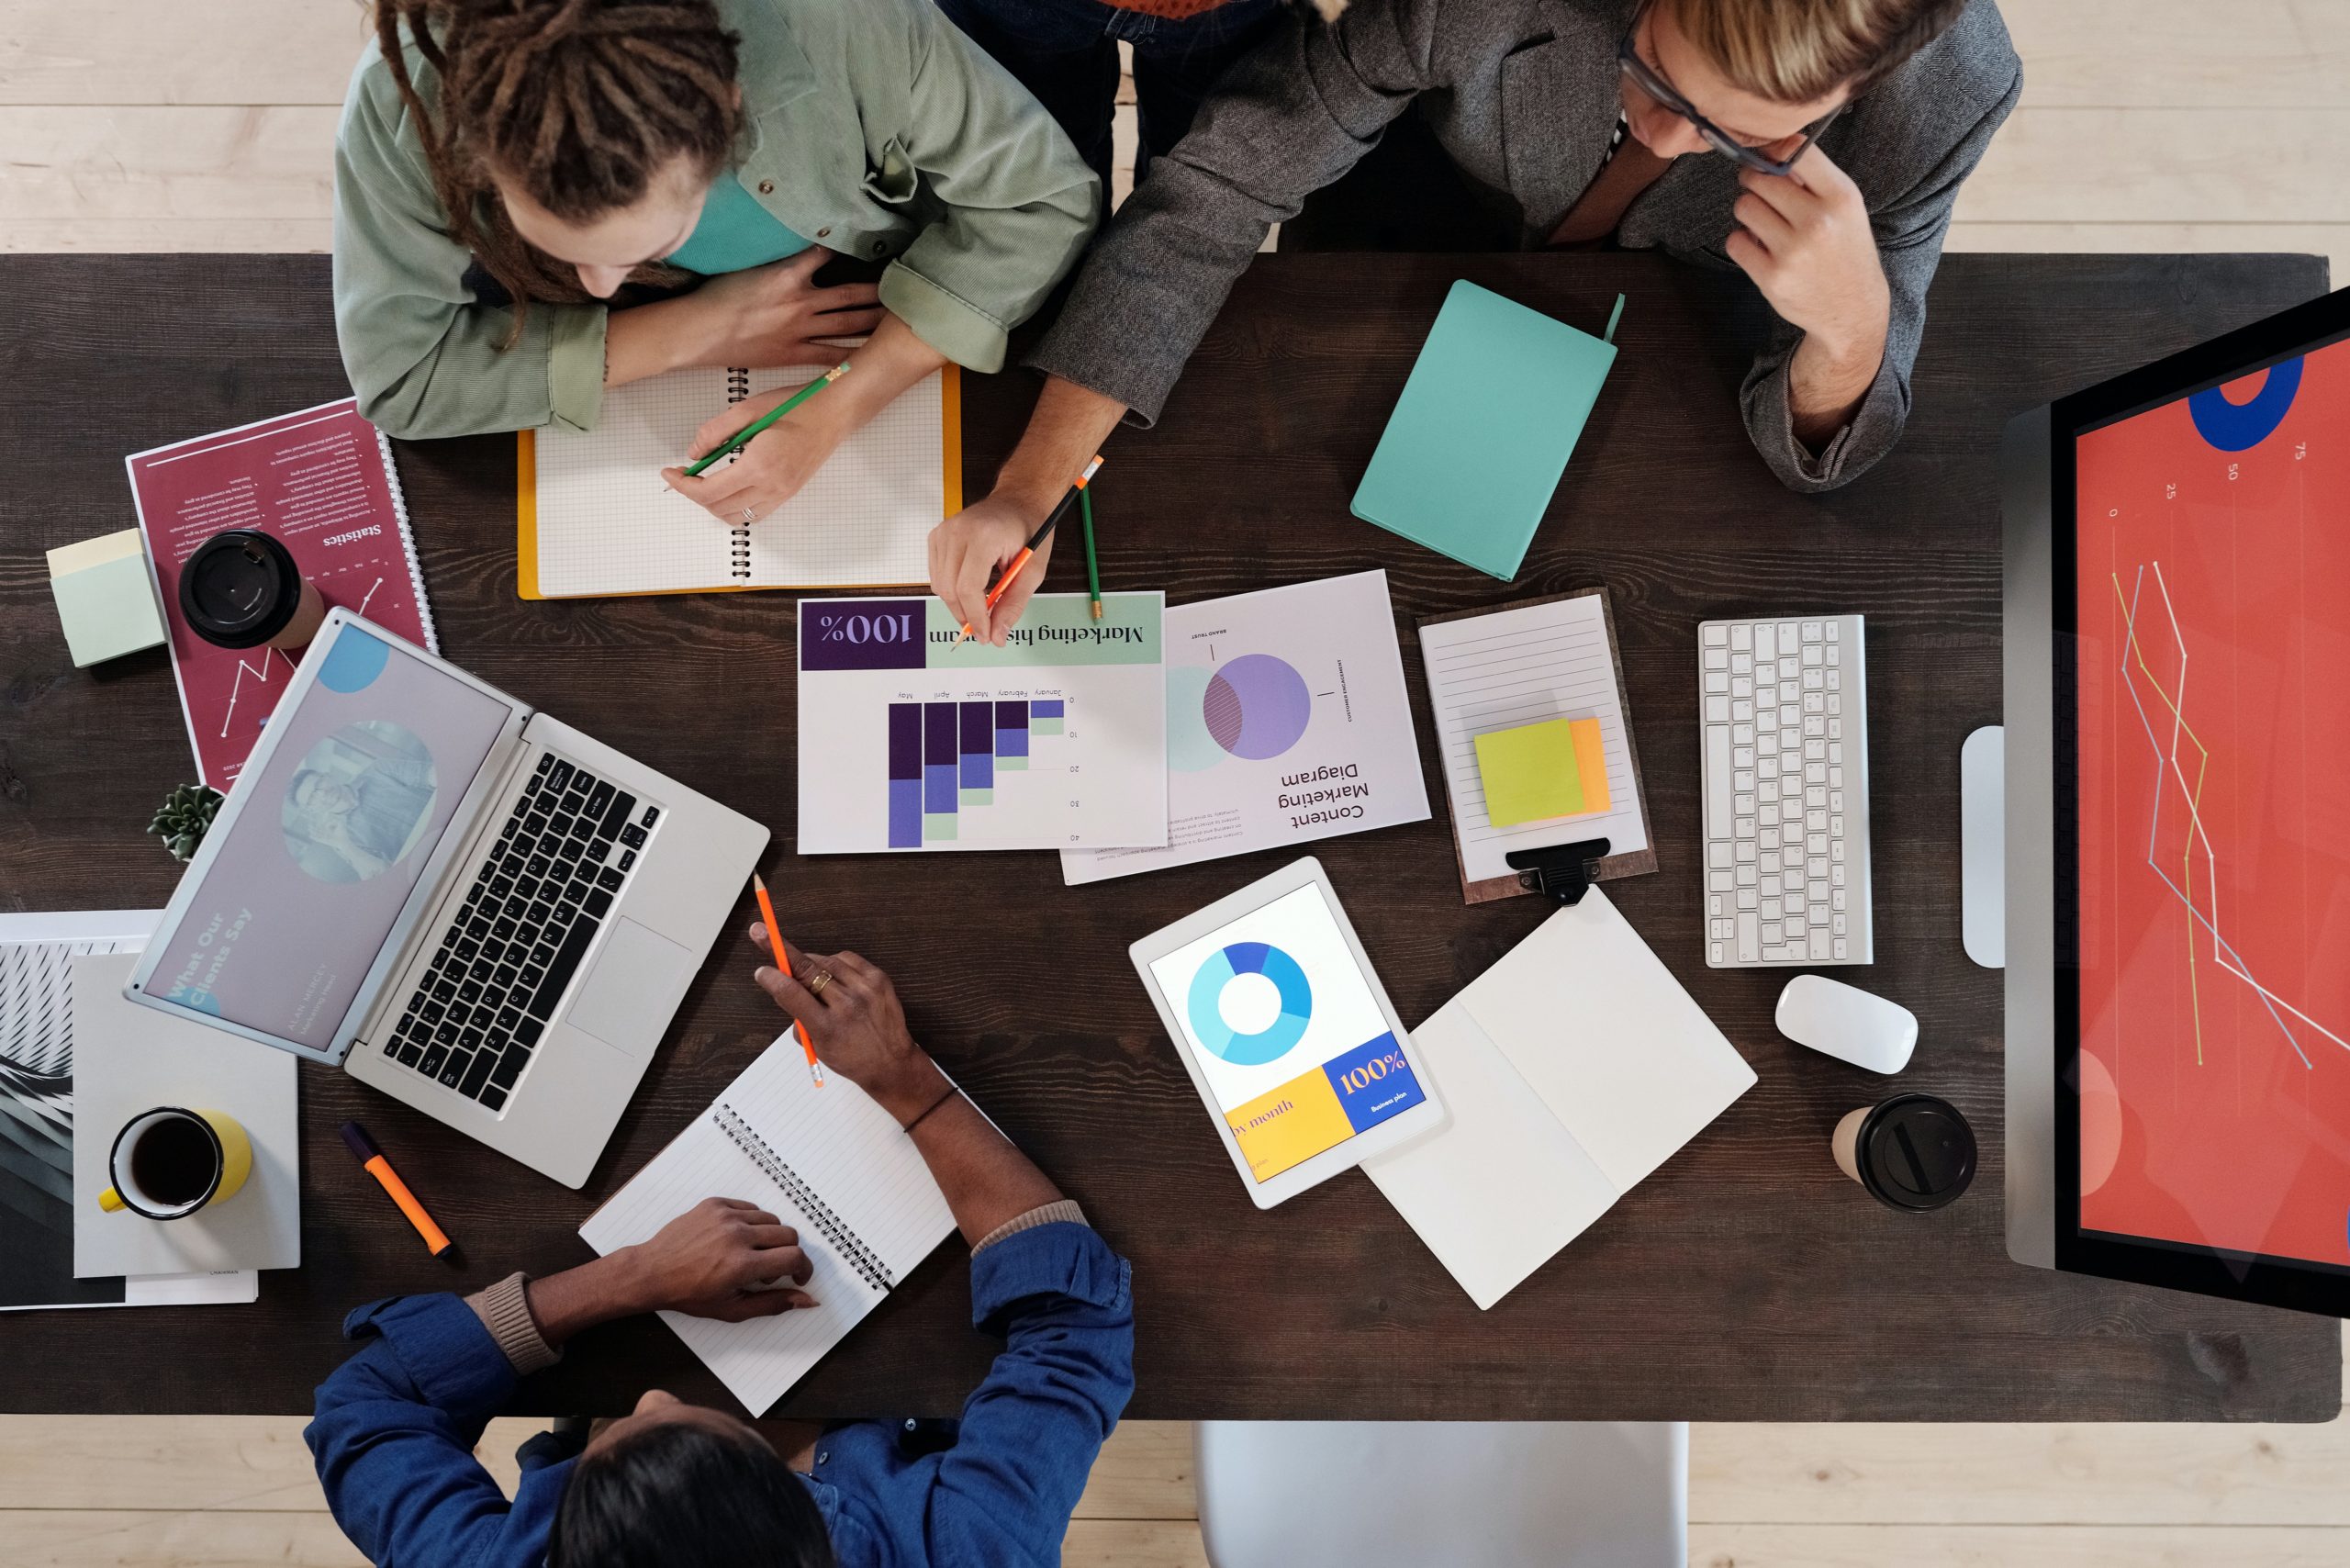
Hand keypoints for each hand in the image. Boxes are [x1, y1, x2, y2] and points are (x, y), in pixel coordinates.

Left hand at [621, 1196, 817, 1320]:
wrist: (652, 1272)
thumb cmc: (689, 1294)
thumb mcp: (733, 1309)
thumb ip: (774, 1303)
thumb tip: (808, 1300)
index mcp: (742, 1265)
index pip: (794, 1257)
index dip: (803, 1268)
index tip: (798, 1276)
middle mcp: (737, 1236)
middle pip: (788, 1235)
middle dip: (787, 1254)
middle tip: (768, 1270)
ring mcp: (726, 1217)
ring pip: (771, 1220)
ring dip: (769, 1238)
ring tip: (750, 1254)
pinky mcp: (716, 1204)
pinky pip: (750, 1208)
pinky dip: (751, 1223)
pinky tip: (736, 1239)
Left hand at [661, 383, 851, 524]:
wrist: (834, 413)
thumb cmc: (797, 406)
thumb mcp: (748, 409)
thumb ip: (715, 431)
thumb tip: (695, 453)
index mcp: (758, 466)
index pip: (708, 491)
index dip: (682, 486)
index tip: (670, 473)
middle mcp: (770, 487)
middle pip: (718, 508)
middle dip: (694, 494)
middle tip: (684, 475)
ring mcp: (781, 494)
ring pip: (736, 517)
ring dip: (714, 505)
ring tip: (704, 483)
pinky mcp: (788, 494)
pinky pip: (755, 515)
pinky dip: (735, 508)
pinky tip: (729, 488)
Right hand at [685, 249, 881, 369]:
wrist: (696, 331)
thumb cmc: (715, 296)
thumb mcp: (749, 266)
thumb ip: (779, 260)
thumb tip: (801, 251)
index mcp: (787, 273)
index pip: (828, 254)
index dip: (851, 250)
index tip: (873, 246)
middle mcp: (800, 301)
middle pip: (851, 293)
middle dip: (878, 290)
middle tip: (902, 286)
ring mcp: (799, 329)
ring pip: (848, 323)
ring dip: (874, 319)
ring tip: (896, 317)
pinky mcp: (793, 353)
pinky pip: (831, 355)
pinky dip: (853, 353)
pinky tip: (872, 353)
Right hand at [747, 925, 947, 1121]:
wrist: (891, 1062)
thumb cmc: (851, 1058)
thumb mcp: (817, 1047)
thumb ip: (799, 1018)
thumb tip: (784, 986)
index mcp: (827, 1027)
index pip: (791, 994)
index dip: (772, 978)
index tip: (761, 970)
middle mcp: (846, 1006)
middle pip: (806, 969)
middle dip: (780, 949)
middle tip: (761, 931)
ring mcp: (865, 990)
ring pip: (825, 961)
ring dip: (810, 963)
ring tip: (809, 975)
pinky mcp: (878, 979)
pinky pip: (847, 958)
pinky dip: (834, 962)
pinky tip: (832, 973)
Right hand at [929, 492, 1053, 645]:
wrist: (1018, 500)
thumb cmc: (1029, 529)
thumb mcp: (1033, 570)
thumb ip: (1014, 604)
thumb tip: (997, 635)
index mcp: (983, 536)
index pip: (968, 587)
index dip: (976, 617)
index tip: (987, 636)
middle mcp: (957, 531)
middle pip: (950, 590)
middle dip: (966, 616)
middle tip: (985, 631)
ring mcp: (943, 531)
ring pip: (940, 586)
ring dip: (959, 605)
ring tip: (981, 608)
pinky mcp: (936, 536)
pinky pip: (936, 575)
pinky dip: (951, 589)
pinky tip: (971, 589)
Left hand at [1725, 145, 1887, 360]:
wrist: (1852, 308)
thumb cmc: (1845, 250)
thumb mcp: (1846, 207)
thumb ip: (1814, 178)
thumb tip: (1770, 149)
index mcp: (1841, 196)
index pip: (1796, 151)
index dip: (1773, 151)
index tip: (1768, 159)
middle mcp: (1818, 221)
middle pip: (1760, 179)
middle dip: (1755, 183)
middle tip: (1763, 195)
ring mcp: (1793, 251)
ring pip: (1744, 207)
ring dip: (1749, 213)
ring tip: (1766, 224)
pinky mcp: (1771, 277)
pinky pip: (1735, 241)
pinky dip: (1742, 242)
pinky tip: (1760, 248)